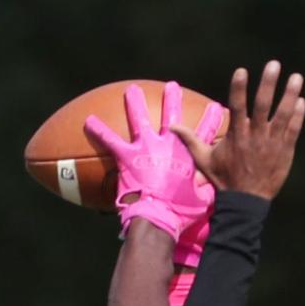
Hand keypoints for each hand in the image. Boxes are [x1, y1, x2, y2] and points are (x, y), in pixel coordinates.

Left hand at [85, 81, 225, 243]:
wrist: (157, 217)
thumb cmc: (179, 212)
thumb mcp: (201, 202)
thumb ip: (206, 190)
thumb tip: (212, 187)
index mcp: (187, 155)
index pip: (203, 133)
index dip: (211, 120)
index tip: (215, 108)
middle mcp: (167, 145)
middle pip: (171, 116)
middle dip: (172, 100)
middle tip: (172, 87)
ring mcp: (146, 148)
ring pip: (140, 119)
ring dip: (136, 103)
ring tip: (132, 90)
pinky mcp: (127, 157)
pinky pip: (110, 140)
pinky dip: (99, 130)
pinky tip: (89, 120)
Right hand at [171, 61, 304, 199]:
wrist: (245, 203)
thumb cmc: (224, 179)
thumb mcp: (204, 160)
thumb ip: (191, 140)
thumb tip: (171, 127)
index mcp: (236, 135)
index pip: (237, 107)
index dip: (239, 88)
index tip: (242, 71)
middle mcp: (255, 136)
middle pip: (262, 106)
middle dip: (268, 84)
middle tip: (274, 64)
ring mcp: (271, 143)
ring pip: (282, 115)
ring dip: (289, 95)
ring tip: (296, 77)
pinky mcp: (284, 152)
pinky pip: (293, 131)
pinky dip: (298, 116)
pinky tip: (301, 101)